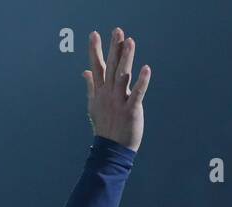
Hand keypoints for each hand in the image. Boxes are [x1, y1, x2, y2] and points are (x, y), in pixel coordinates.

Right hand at [83, 28, 151, 151]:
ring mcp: (119, 102)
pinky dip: (142, 82)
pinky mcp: (131, 111)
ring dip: (126, 59)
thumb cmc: (104, 127)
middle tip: (117, 31)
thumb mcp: (94, 106)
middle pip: (111, 68)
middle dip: (114, 48)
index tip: (94, 34)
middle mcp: (108, 95)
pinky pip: (137, 94)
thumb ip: (91, 87)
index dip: (95, 51)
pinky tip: (146, 69)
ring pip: (123, 76)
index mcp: (100, 93)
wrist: (111, 150)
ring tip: (130, 42)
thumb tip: (85, 72)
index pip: (97, 68)